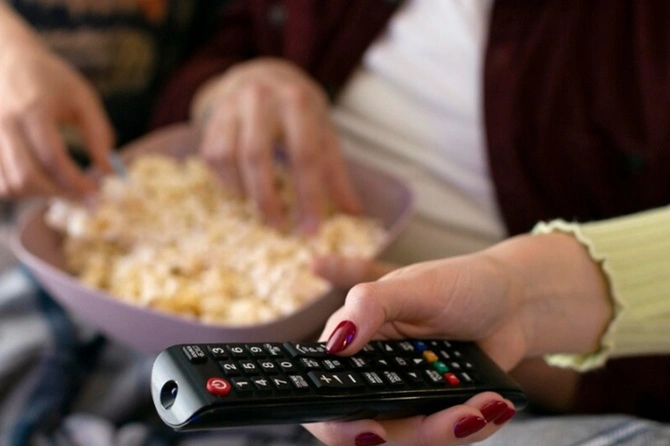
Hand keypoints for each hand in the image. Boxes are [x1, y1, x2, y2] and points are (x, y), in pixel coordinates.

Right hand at [0, 7, 113, 198]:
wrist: (6, 56)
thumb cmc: (49, 78)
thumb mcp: (82, 98)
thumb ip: (98, 133)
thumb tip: (109, 172)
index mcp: (33, 110)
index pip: (52, 159)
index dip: (76, 182)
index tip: (96, 191)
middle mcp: (4, 124)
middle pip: (26, 177)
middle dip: (58, 194)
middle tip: (81, 197)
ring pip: (7, 185)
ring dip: (37, 196)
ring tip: (60, 188)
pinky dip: (17, 190)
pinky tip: (37, 183)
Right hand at [191, 58, 361, 232]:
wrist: (262, 75)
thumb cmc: (299, 112)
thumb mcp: (323, 133)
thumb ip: (336, 174)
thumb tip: (354, 215)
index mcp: (297, 101)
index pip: (303, 154)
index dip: (308, 196)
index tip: (311, 229)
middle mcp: (260, 98)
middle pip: (257, 156)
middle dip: (267, 199)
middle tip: (280, 228)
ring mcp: (231, 106)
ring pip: (229, 157)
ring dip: (245, 191)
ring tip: (264, 209)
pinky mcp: (212, 118)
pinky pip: (213, 157)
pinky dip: (227, 181)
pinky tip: (244, 190)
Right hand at [304, 233, 611, 444]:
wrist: (514, 301)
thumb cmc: (461, 282)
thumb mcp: (415, 286)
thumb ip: (369, 306)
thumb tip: (335, 343)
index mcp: (354, 342)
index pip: (325, 392)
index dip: (338, 423)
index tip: (373, 429)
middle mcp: (374, 374)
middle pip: (370, 429)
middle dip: (414, 432)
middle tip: (455, 419)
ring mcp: (407, 395)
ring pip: (411, 438)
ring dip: (450, 430)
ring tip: (486, 403)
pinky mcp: (438, 408)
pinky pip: (444, 436)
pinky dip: (473, 426)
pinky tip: (493, 403)